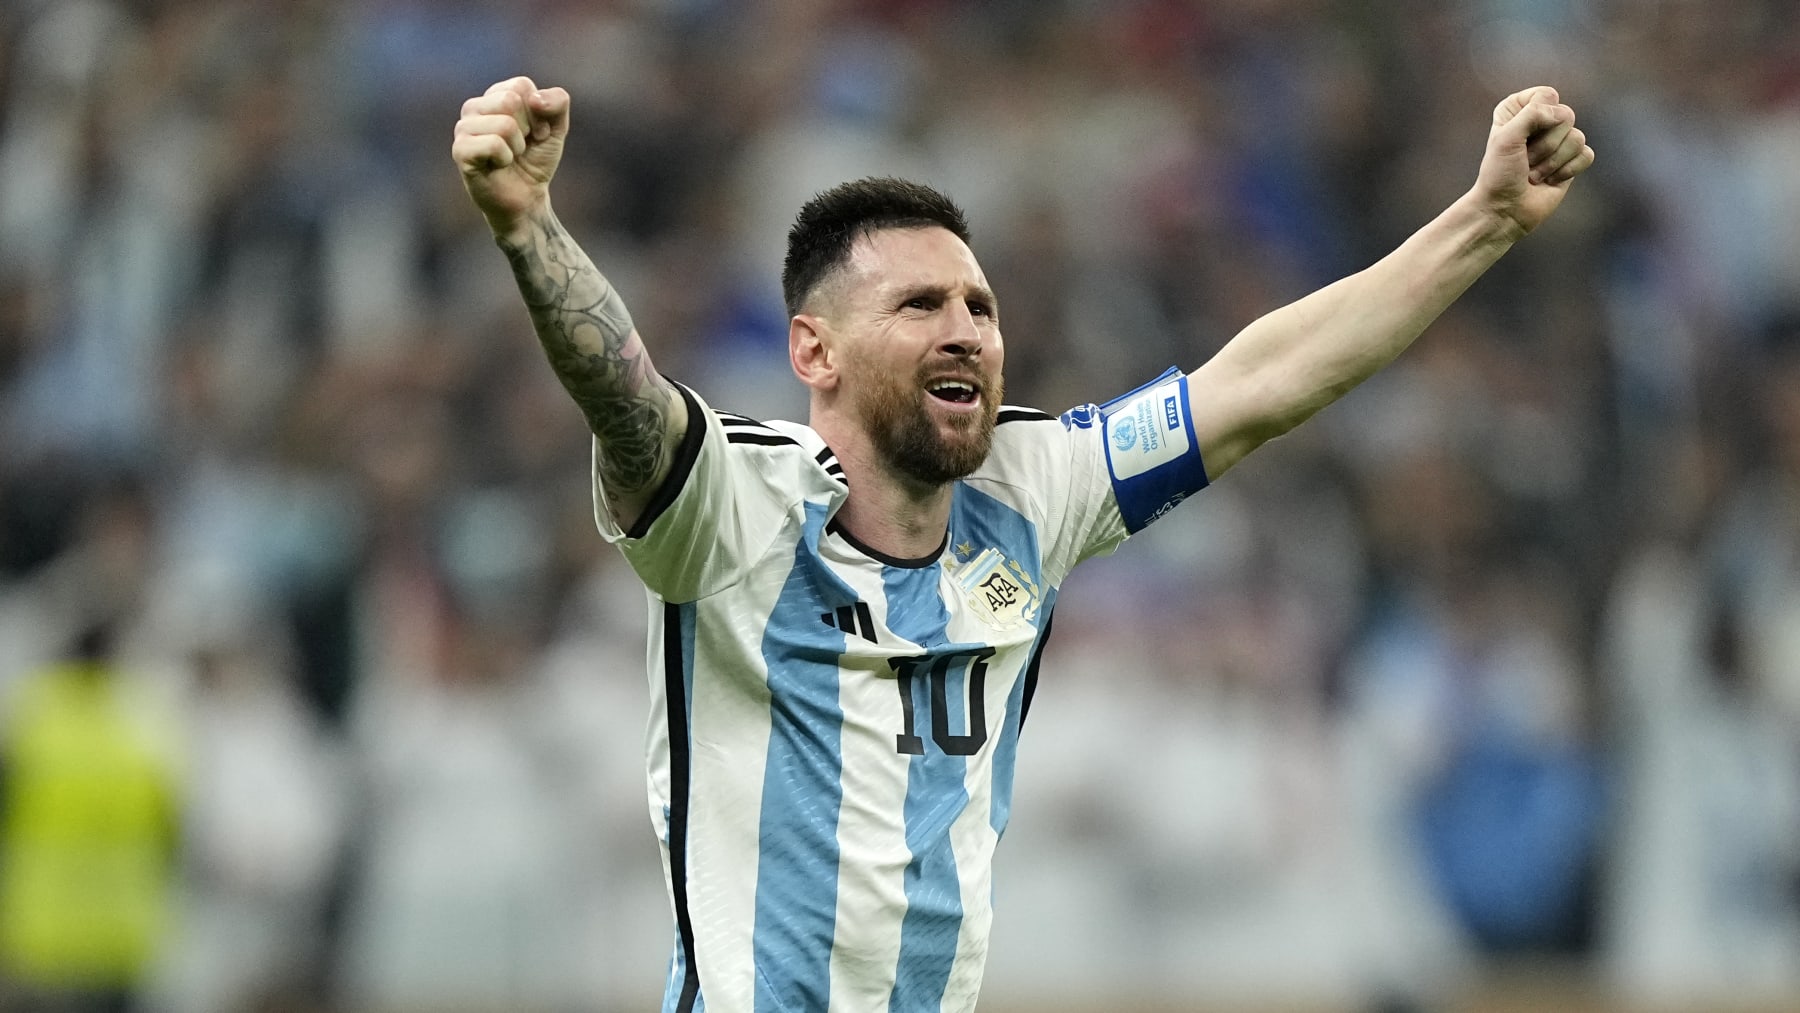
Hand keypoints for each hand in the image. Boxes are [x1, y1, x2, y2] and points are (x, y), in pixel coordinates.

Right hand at [452, 76, 570, 241]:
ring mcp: (464, 128)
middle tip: (522, 147)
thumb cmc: (535, 162)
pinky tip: (498, 166)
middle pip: (510, 100)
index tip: (535, 134)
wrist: (526, 199)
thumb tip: (534, 98)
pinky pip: (494, 144)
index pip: (521, 86)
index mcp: (494, 96)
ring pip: (504, 124)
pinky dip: (505, 158)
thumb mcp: (556, 129)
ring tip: (510, 157)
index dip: (538, 114)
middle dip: (527, 129)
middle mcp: (474, 107)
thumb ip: (557, 103)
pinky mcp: (460, 151)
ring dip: (517, 147)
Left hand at [1472, 86, 1595, 240]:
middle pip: (1566, 116)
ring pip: (1577, 138)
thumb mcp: (1506, 138)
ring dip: (1552, 162)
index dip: (1536, 118)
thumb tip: (1563, 114)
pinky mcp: (1572, 160)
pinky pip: (1587, 155)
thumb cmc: (1499, 174)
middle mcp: (1540, 120)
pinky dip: (1567, 171)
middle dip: (1545, 145)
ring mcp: (1558, 140)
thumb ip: (1533, 114)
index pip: (1547, 95)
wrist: (1505, 209)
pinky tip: (1551, 180)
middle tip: (1525, 161)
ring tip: (1534, 174)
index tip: (1517, 139)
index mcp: (1519, 108)